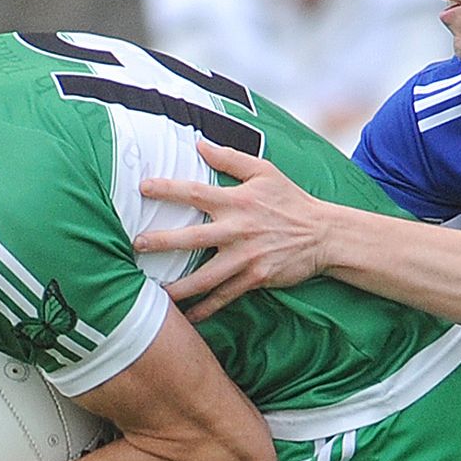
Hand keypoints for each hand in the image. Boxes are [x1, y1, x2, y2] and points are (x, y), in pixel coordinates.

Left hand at [133, 140, 330, 321]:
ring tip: (154, 293)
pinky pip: (225, 296)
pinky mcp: (256, 278)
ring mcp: (246, 258)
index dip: (168, 189)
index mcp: (237, 201)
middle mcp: (238, 230)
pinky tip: (189, 317)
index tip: (142, 188)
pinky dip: (207, 309)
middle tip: (136, 245)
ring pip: (205, 276)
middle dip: (162, 242)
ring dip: (179, 287)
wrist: (324, 235)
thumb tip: (199, 142)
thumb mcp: (265, 171)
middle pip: (193, 238)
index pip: (195, 193)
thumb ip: (231, 158)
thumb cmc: (291, 200)